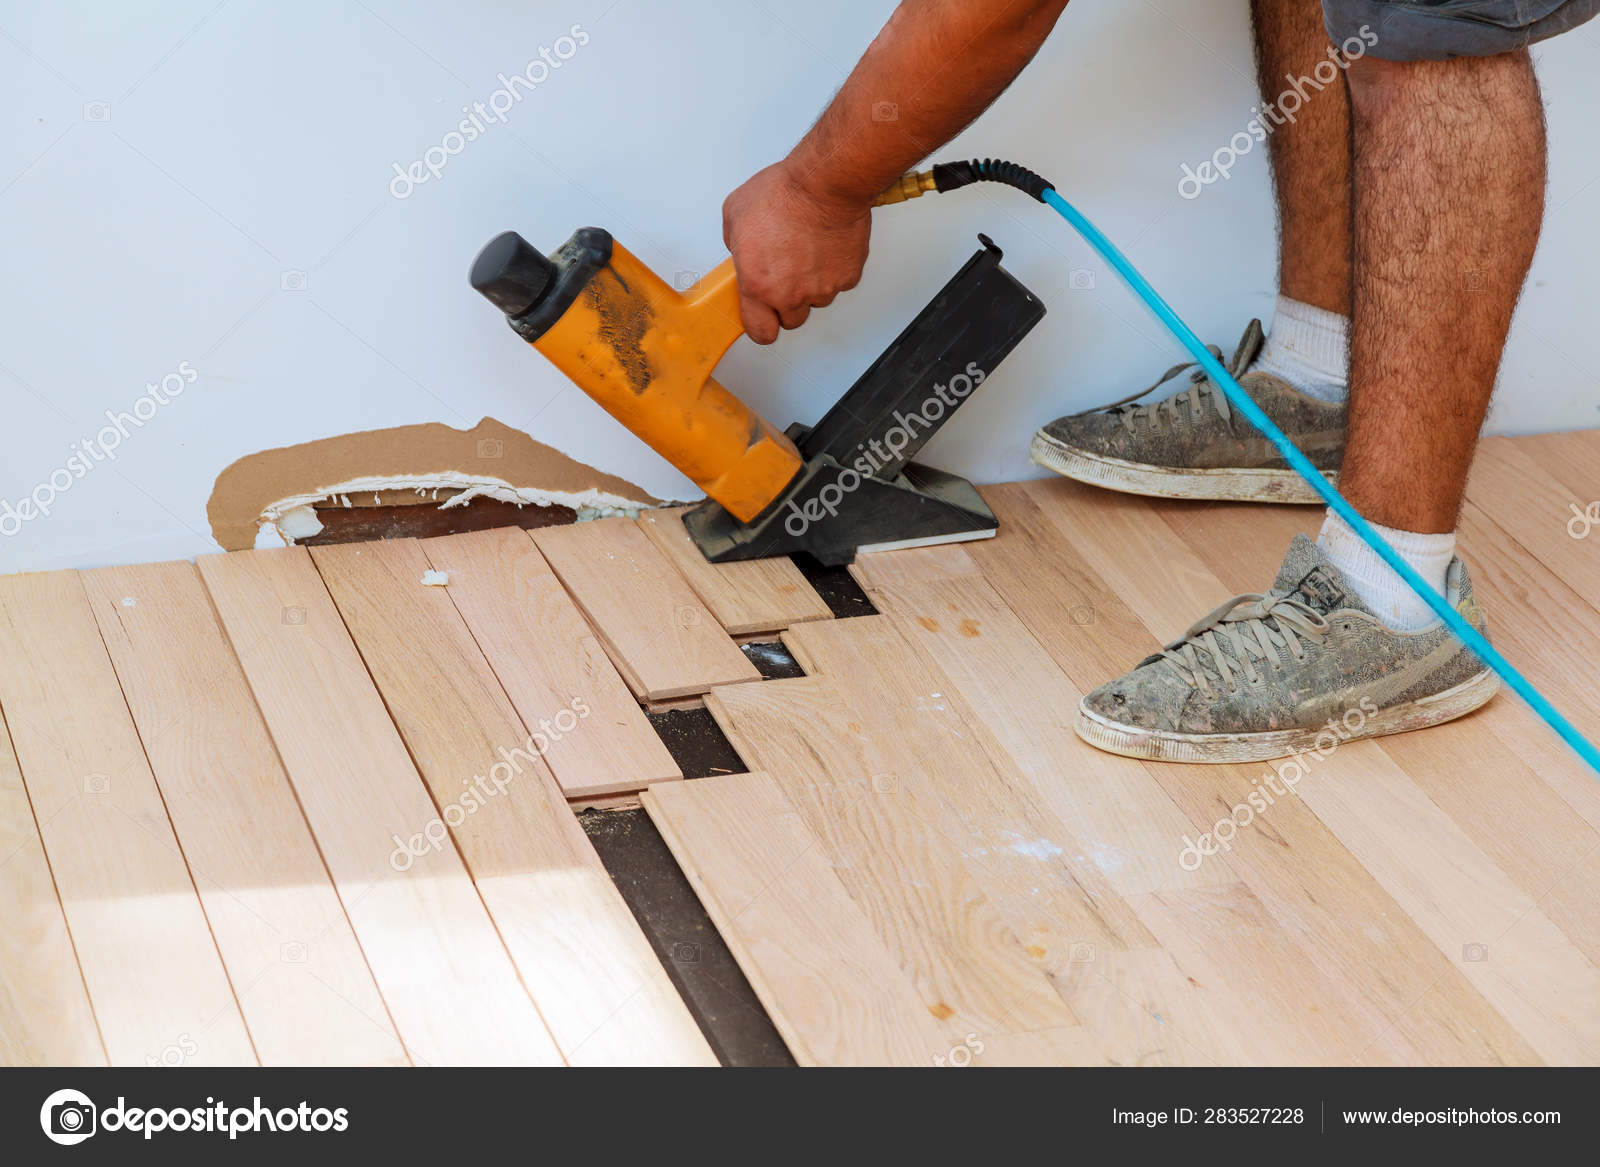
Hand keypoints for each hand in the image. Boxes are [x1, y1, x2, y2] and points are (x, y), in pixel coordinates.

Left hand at [722, 160, 871, 343]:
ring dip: (810, 286)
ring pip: (816, 302)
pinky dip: (832, 270)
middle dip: (787, 304)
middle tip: (785, 276)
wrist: (824, 183)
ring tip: (806, 254)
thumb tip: (741, 251)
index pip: (760, 332)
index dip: (762, 326)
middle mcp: (790, 294)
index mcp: (758, 284)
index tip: (762, 317)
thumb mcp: (736, 214)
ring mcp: (821, 288)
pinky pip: (838, 284)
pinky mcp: (847, 278)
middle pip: (790, 320)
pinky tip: (824, 247)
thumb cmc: (784, 194)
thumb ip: (735, 245)